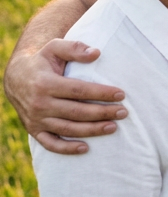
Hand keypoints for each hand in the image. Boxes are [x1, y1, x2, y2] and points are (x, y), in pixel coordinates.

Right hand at [3, 40, 125, 153]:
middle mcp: (40, 104)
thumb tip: (96, 53)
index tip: (121, 94)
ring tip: (113, 127)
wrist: (15, 79)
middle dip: (102, 113)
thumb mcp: (54, 48)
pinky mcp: (34, 130)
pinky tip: (85, 148)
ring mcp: (36, 120)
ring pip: (67, 129)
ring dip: (92, 130)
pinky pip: (50, 144)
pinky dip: (66, 149)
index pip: (79, 91)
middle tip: (124, 112)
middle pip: (77, 112)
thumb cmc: (42, 62)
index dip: (101, 93)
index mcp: (45, 83)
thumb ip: (74, 48)